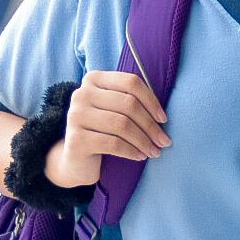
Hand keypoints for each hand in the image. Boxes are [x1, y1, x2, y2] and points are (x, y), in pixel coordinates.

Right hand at [45, 70, 170, 186]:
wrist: (76, 160)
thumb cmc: (102, 132)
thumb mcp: (114, 111)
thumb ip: (131, 101)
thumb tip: (162, 114)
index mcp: (94, 80)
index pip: (131, 82)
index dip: (152, 101)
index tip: (163, 119)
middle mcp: (82, 94)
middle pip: (128, 104)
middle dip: (151, 125)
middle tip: (164, 141)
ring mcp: (76, 116)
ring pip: (122, 125)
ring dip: (144, 140)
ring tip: (154, 151)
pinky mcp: (76, 140)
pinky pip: (113, 144)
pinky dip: (132, 151)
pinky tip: (140, 156)